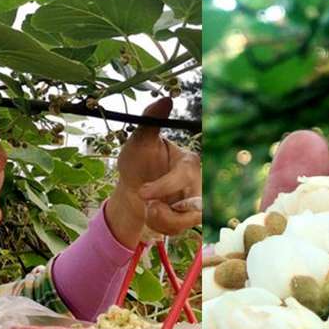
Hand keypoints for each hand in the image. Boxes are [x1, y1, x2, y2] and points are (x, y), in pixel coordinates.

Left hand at [107, 97, 201, 244]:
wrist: (131, 190)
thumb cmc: (138, 162)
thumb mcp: (139, 140)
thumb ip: (151, 120)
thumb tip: (166, 98)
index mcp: (189, 160)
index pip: (186, 174)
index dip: (165, 186)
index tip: (143, 193)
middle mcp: (198, 182)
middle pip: (196, 203)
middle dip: (167, 212)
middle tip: (146, 207)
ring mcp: (196, 202)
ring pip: (191, 220)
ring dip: (164, 220)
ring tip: (148, 209)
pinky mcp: (189, 219)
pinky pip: (182, 229)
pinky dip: (162, 226)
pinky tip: (152, 214)